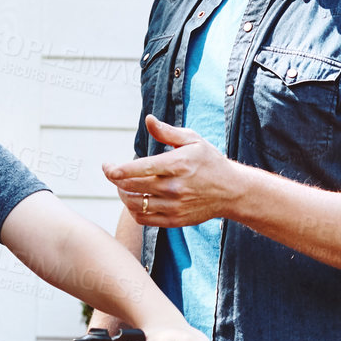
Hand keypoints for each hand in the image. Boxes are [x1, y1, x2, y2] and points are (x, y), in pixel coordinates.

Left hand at [105, 115, 245, 227]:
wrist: (232, 191)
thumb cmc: (210, 162)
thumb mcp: (193, 140)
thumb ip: (167, 132)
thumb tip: (148, 119)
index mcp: (178, 164)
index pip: (138, 169)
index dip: (116, 170)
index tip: (107, 166)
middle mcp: (175, 187)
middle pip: (131, 187)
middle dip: (116, 180)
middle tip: (113, 173)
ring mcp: (175, 206)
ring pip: (135, 204)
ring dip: (123, 195)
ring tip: (123, 186)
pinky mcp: (175, 220)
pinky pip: (144, 219)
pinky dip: (134, 210)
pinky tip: (135, 200)